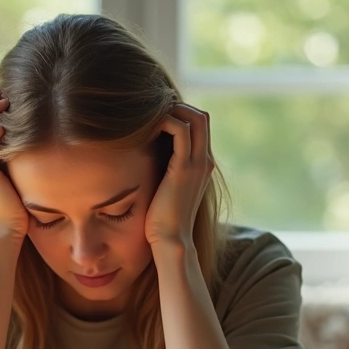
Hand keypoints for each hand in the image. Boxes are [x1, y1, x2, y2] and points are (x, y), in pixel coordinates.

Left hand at [144, 103, 215, 247]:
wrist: (169, 241)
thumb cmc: (161, 220)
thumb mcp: (164, 188)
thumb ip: (162, 170)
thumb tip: (144, 156)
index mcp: (201, 165)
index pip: (198, 126)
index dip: (179, 115)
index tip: (154, 117)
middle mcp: (204, 161)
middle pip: (201, 116)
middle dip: (177, 107)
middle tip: (150, 111)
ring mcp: (197, 164)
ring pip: (195, 118)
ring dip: (172, 110)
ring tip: (147, 115)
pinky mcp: (184, 168)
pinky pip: (180, 130)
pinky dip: (164, 121)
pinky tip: (144, 127)